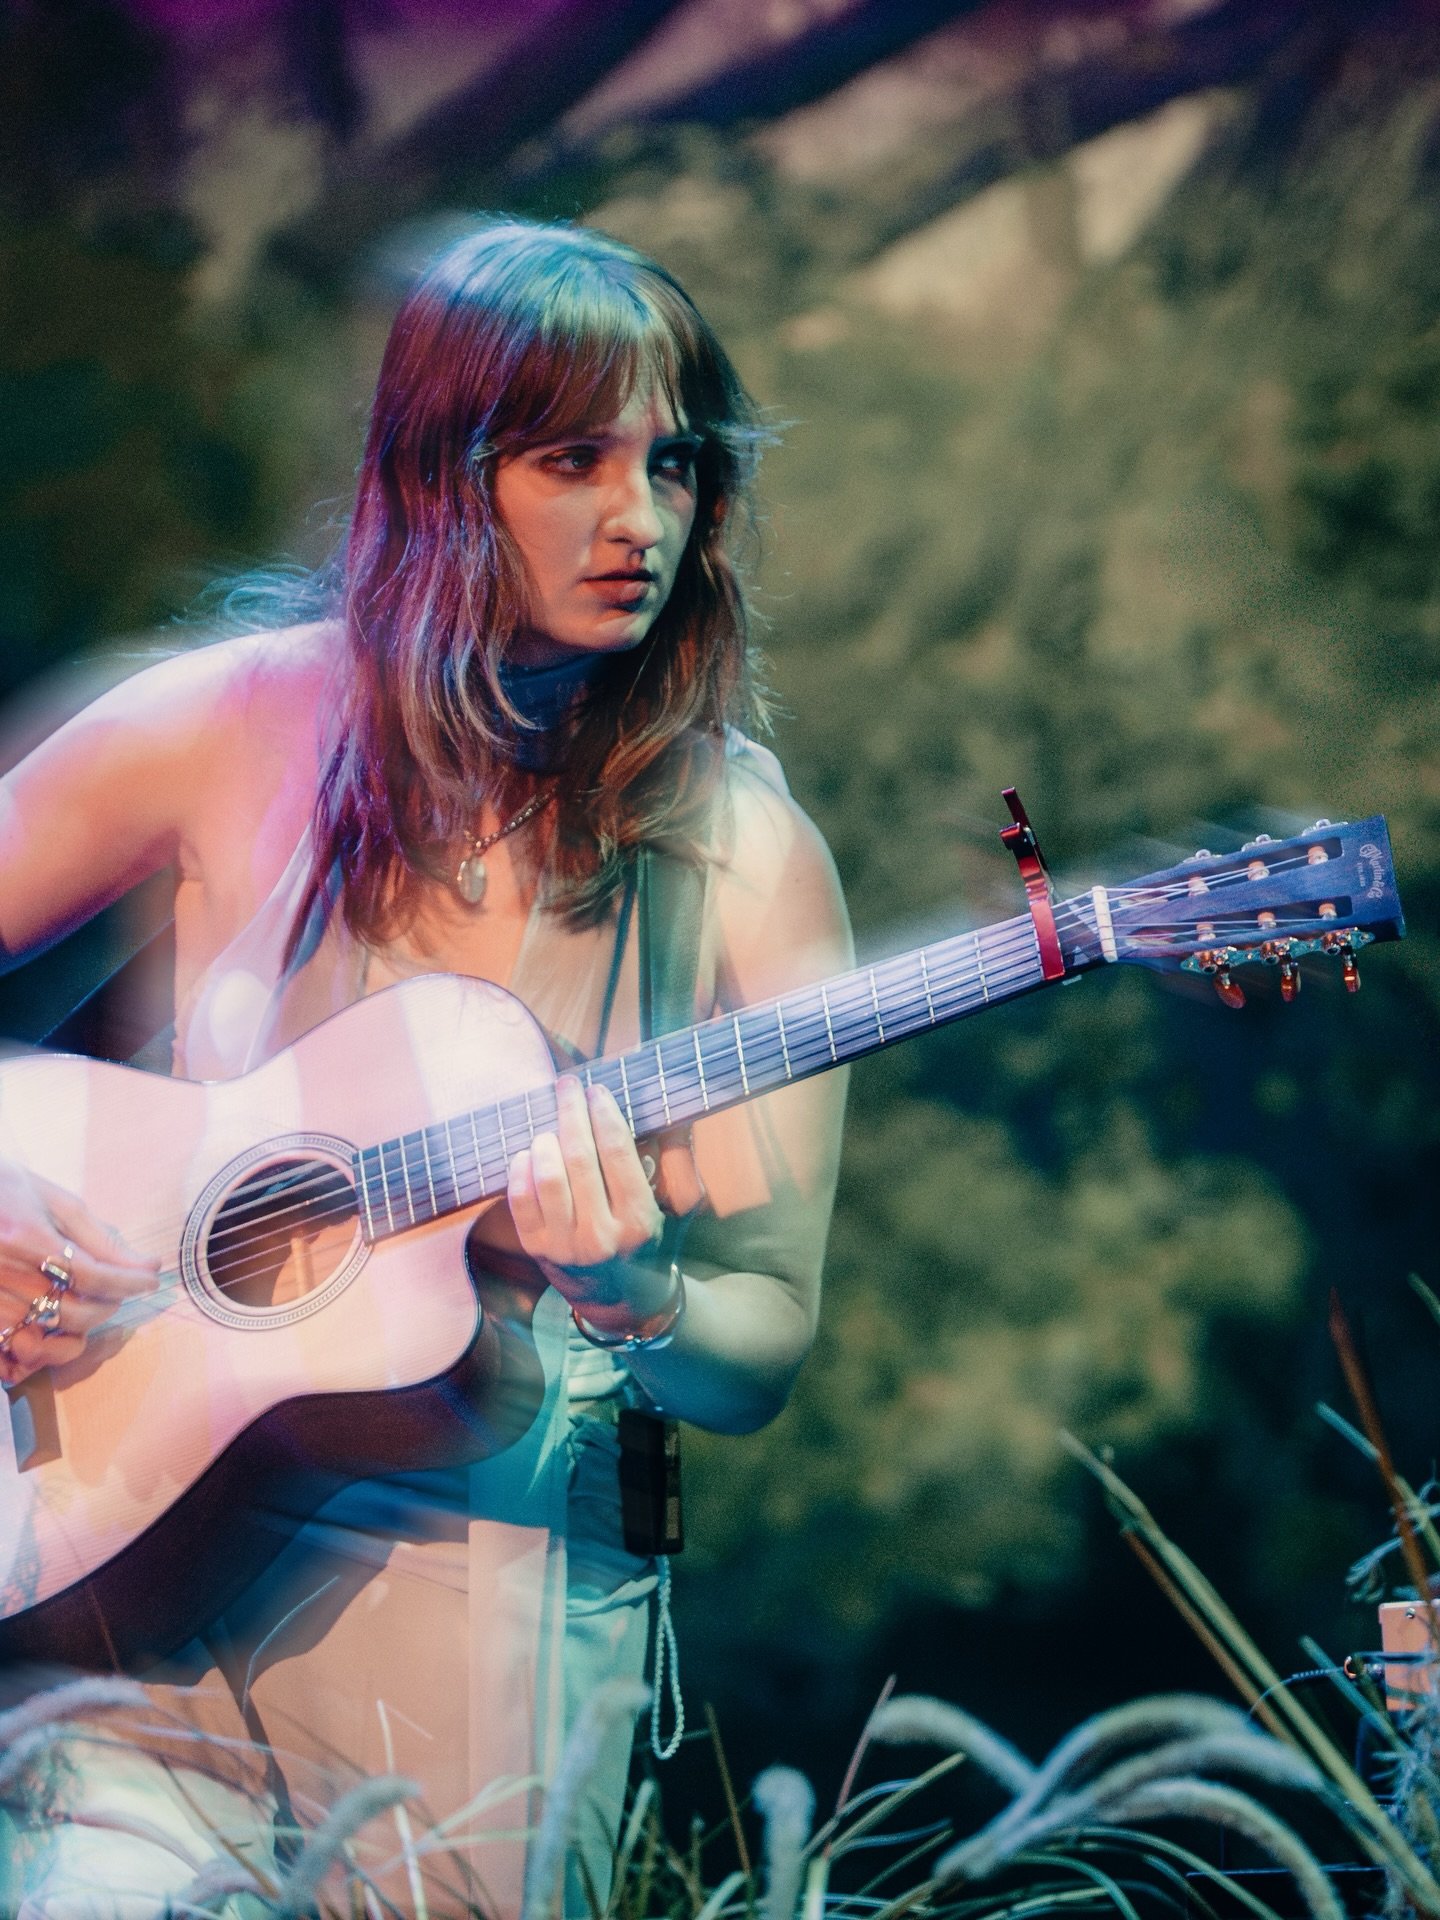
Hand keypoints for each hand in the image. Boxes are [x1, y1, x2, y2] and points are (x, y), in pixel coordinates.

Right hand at [0, 1158, 159, 1386]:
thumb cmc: (8, 1190)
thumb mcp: (55, 1202)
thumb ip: (100, 1237)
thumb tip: (146, 1265)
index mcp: (26, 1238)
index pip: (92, 1275)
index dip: (129, 1282)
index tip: (151, 1280)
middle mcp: (5, 1272)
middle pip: (74, 1311)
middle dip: (109, 1304)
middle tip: (119, 1289)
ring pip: (50, 1333)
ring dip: (82, 1324)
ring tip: (92, 1302)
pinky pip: (18, 1346)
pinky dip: (46, 1346)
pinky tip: (59, 1327)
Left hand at [506, 1076, 700, 1326]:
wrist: (623, 1300)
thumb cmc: (653, 1243)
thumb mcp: (679, 1208)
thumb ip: (680, 1161)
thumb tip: (677, 1116)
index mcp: (639, 1221)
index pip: (618, 1153)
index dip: (604, 1113)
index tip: (598, 1089)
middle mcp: (601, 1236)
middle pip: (579, 1158)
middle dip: (571, 1112)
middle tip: (568, 1085)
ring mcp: (564, 1246)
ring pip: (547, 1177)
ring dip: (546, 1140)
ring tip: (552, 1125)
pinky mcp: (536, 1250)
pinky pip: (519, 1199)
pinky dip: (520, 1168)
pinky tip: (530, 1152)